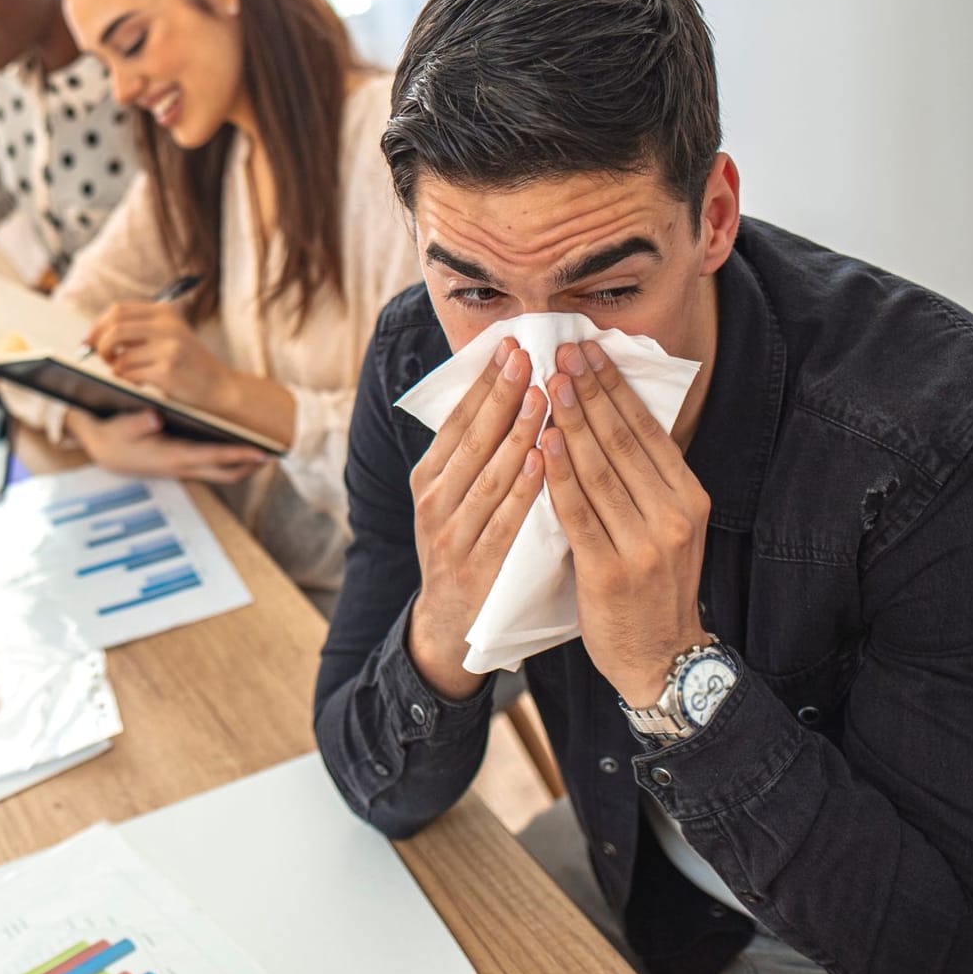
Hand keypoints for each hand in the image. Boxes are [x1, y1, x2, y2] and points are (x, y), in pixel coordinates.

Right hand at [67, 410, 270, 484]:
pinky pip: (212, 463)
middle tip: (277, 452)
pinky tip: (238, 440)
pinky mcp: (181, 460)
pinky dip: (229, 457)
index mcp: (170, 457)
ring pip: (222, 471)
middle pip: (226, 472)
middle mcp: (181, 465)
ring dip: (244, 463)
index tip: (262, 452)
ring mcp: (182, 465)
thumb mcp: (117, 428)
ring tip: (265, 447)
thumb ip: (134, 423)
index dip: (238, 455)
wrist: (97, 447)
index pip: (212, 458)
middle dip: (251, 464)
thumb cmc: (108, 435)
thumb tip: (154, 415)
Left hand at [87, 301, 234, 411]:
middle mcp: (167, 325)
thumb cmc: (189, 365)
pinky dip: (125, 380)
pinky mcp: (167, 370)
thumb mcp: (170, 336)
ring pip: (120, 354)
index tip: (88, 341)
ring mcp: (168, 347)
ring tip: (122, 374)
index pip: (118, 310)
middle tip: (102, 358)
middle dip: (100, 345)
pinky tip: (135, 384)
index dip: (97, 325)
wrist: (221, 387)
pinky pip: (130, 374)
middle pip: (114, 328)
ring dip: (114, 368)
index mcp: (164, 312)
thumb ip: (140, 331)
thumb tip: (95, 336)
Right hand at [405, 338, 548, 699]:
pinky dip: (522, 489)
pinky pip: (504, 521)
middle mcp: (433, 501)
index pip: (457, 420)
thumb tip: (509, 391)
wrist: (448, 627)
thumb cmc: (464, 548)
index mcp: (428, 477)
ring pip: (488, 475)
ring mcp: (451, 535)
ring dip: (516, 433)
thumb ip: (476, 455)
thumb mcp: (454, 498)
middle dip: (501, 395)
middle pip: (471, 439)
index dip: (484, 382)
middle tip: (529, 356)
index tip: (510, 346)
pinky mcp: (474, 568)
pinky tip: (541, 460)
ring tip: (544, 396)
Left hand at [541, 340, 710, 706]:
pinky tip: (541, 444)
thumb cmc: (653, 584)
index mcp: (688, 497)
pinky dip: (558, 476)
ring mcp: (644, 544)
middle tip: (561, 351)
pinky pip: (578, 514)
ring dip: (570, 422)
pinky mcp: (610, 570)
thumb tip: (612, 415)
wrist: (660, 657)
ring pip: (599, 470)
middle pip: (623, 440)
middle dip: (590, 391)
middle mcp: (673, 516)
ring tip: (547, 382)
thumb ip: (645, 479)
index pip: (647, 429)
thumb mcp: (667, 525)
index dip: (615, 387)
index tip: (587, 350)